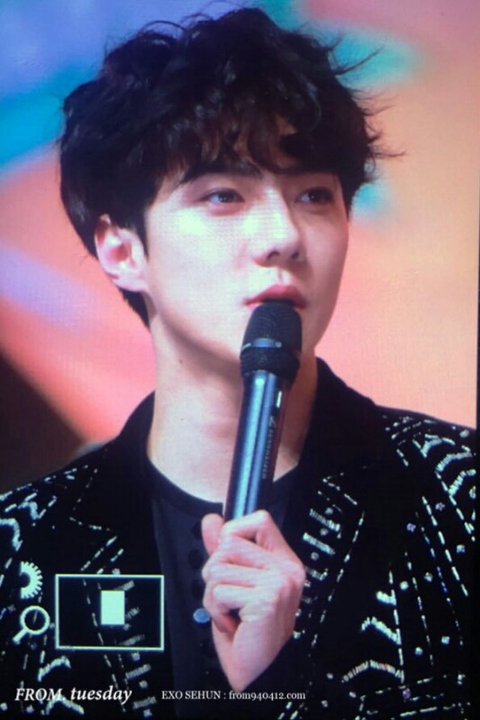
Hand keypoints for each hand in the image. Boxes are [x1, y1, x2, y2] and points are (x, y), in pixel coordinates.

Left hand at [201, 510, 305, 691]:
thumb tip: (211, 521)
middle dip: (216, 571)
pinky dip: (217, 610)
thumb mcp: (235, 582)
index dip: (235, 530)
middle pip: (230, 543)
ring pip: (219, 567)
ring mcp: (279, 583)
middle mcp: (286, 569)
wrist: (260, 671)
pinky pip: (219, 591)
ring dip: (214, 594)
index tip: (229, 554)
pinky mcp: (266, 599)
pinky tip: (234, 623)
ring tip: (232, 611)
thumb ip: (224, 550)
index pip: (260, 520)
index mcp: (283, 560)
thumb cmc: (248, 629)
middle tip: (230, 596)